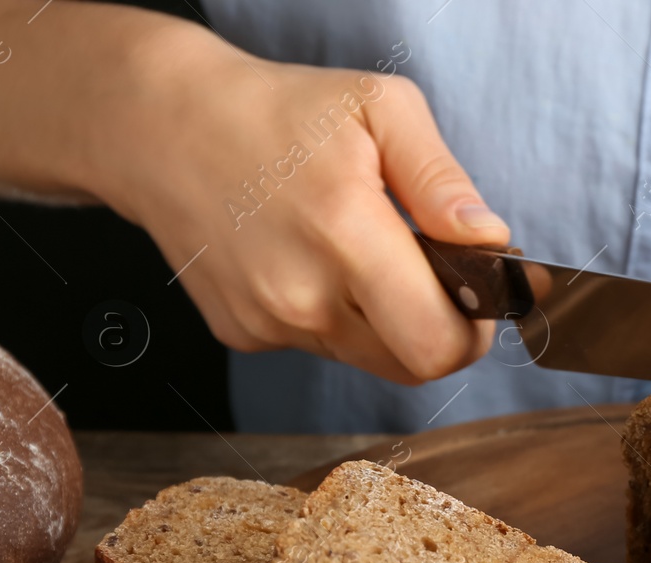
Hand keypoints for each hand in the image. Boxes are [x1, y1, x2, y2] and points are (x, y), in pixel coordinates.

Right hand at [95, 25, 506, 384]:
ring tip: (362, 252)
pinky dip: (335, 314)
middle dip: (441, 331)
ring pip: (369, 358)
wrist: (162, 126)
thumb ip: (442, 181)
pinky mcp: (244, 333)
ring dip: (386, 320)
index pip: (438, 344)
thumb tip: (489, 241)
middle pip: (412, 366)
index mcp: (345, 235)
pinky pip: (320, 344)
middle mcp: (302, 294)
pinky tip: (310, 258)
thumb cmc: (277, 110)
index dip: (474, 332)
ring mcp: (268, 322)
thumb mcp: (379, 108)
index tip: (477, 295)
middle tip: (436, 279)